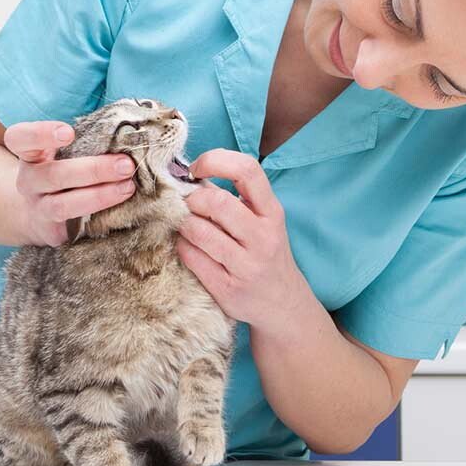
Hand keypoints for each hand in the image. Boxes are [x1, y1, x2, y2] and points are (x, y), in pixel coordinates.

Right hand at [2, 120, 136, 246]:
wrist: (38, 214)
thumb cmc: (62, 169)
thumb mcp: (63, 152)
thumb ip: (85, 139)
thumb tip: (126, 132)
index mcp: (30, 154)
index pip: (21, 138)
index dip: (41, 134)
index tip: (68, 133)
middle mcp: (28, 181)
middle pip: (54, 174)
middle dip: (93, 170)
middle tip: (125, 164)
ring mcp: (38, 208)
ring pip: (63, 205)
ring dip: (99, 196)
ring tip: (128, 187)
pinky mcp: (52, 233)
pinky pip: (75, 229)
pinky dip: (100, 218)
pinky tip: (122, 210)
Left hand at [174, 149, 314, 329]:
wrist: (283, 304)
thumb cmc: (265, 253)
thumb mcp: (260, 222)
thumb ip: (229, 197)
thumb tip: (188, 173)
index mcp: (272, 212)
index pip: (247, 170)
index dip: (215, 161)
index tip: (196, 169)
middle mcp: (264, 237)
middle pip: (216, 202)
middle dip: (192, 199)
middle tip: (187, 205)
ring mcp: (246, 265)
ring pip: (198, 231)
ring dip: (183, 224)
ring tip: (187, 227)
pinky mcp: (227, 289)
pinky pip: (191, 257)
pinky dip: (182, 247)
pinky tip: (189, 247)